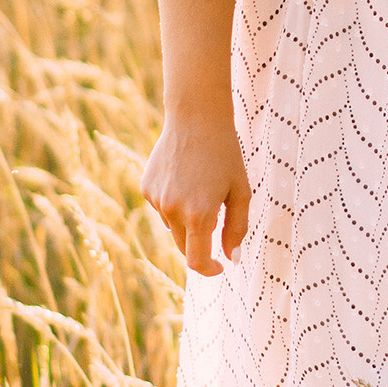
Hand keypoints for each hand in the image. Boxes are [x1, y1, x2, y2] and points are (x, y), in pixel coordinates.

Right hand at [142, 109, 251, 275]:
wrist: (196, 117)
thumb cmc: (225, 154)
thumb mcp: (241, 191)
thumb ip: (238, 229)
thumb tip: (231, 259)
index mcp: (199, 214)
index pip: (197, 261)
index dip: (209, 269)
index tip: (219, 266)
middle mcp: (173, 210)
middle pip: (184, 247)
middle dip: (201, 244)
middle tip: (217, 220)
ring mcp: (156, 199)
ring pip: (173, 226)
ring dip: (187, 220)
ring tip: (202, 187)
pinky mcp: (146, 188)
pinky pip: (162, 208)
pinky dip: (174, 203)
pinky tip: (185, 177)